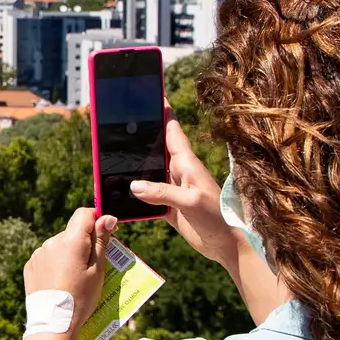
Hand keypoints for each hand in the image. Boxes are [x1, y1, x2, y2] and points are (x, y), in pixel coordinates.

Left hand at [23, 206, 116, 320]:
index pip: (84, 214)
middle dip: (84, 243)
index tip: (107, 234)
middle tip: (93, 266)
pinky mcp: (30, 265)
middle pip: (72, 232)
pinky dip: (56, 264)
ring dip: (69, 254)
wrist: (53, 324)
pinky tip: (61, 282)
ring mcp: (38, 254)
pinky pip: (47, 258)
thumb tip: (107, 217)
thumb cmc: (81, 297)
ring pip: (59, 246)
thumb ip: (101, 241)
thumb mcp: (97, 270)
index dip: (97, 220)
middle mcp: (51, 242)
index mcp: (70, 241)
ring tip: (75, 279)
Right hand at [129, 109, 241, 270]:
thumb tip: (133, 186)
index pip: (173, 132)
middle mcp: (178, 173)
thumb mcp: (190, 202)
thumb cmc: (217, 218)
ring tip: (112, 155)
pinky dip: (133, 194)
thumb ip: (162, 193)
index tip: (153, 94)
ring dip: (134, 167)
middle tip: (119, 123)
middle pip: (156, 149)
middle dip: (141, 137)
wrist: (226, 245)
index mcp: (187, 164)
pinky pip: (146, 196)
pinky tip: (119, 192)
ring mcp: (172, 190)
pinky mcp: (168, 207)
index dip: (163, 113)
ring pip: (148, 173)